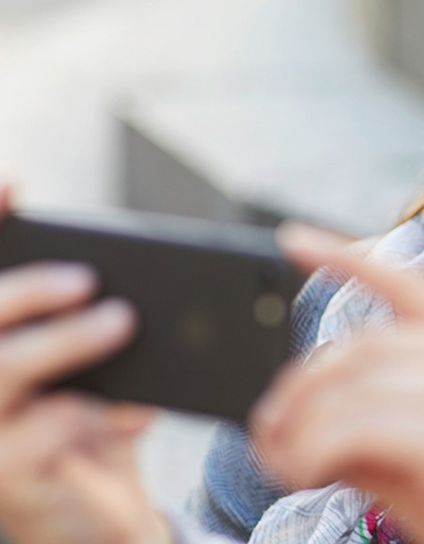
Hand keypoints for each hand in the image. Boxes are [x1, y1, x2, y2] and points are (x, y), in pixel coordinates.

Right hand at [0, 184, 169, 543]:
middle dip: (26, 290)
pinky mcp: (5, 478)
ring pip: (0, 372)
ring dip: (62, 342)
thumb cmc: (95, 428)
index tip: (12, 182)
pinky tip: (133, 411)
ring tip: (122, 321)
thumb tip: (141, 287)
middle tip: (87, 278)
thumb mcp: (102, 372)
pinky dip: (85, 415)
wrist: (102, 518)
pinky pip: (34, 437)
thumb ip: (104, 325)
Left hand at [254, 223, 423, 543]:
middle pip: (363, 348)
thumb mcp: (419, 452)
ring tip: (284, 463)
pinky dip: (315, 449)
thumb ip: (369, 416)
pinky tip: (306, 474)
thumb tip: (285, 410)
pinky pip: (362, 429)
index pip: (409, 287)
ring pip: (356, 389)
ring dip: (301, 427)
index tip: (292, 239)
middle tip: (267, 431)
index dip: (348, 259)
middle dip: (301, 388)